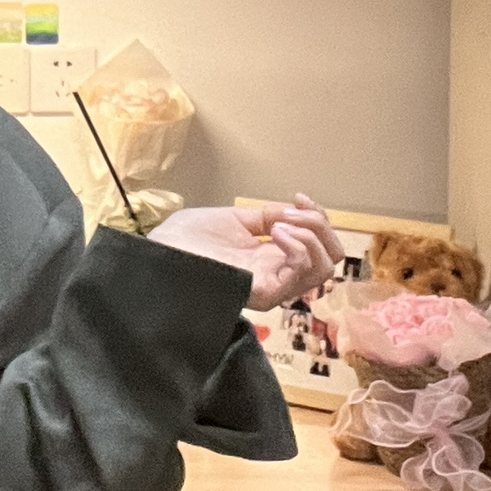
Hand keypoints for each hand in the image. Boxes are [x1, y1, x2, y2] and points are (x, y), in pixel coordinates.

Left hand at [148, 194, 342, 310]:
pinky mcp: (264, 292)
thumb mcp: (235, 219)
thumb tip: (294, 211)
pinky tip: (276, 232)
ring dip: (312, 236)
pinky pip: (300, 273)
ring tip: (282, 224)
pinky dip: (298, 246)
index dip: (318, 218)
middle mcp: (277, 275)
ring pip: (323, 269)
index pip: (318, 247)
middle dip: (323, 227)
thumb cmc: (186, 240)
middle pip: (329, 261)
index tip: (299, 198)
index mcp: (271, 259)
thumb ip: (266, 216)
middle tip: (297, 211)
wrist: (161, 253)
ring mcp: (272, 286)